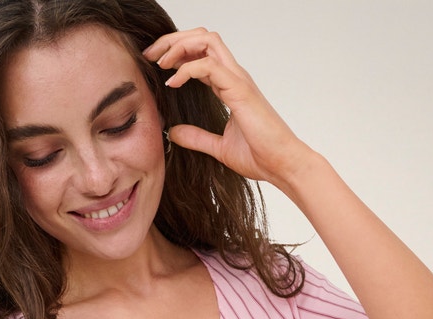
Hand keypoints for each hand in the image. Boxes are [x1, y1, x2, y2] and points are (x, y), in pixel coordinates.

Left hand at [143, 28, 310, 187]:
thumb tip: (173, 132)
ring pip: (206, 41)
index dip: (176, 52)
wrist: (282, 166)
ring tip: (160, 63)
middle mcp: (234, 77)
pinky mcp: (239, 90)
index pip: (201, 53)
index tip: (155, 65)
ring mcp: (238, 80)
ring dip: (179, 46)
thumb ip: (197, 137)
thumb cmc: (260, 157)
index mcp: (230, 86)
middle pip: (202, 37)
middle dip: (173, 40)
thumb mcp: (219, 148)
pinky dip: (187, 69)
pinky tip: (173, 83)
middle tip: (151, 55)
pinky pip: (209, 65)